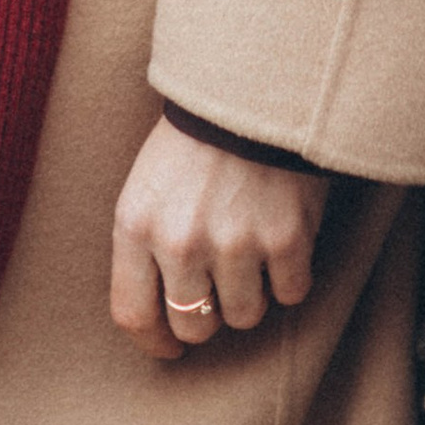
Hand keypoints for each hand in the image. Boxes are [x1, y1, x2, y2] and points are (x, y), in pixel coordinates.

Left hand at [109, 114, 330, 361]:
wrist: (255, 79)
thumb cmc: (197, 133)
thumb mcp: (149, 182)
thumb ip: (146, 245)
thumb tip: (157, 316)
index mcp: (136, 222)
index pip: (133, 314)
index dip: (154, 341)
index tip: (171, 344)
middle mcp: (180, 240)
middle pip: (193, 326)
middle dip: (208, 314)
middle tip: (219, 284)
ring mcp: (234, 241)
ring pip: (245, 316)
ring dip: (251, 292)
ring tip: (252, 249)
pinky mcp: (285, 237)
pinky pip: (290, 294)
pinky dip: (291, 274)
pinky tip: (284, 237)